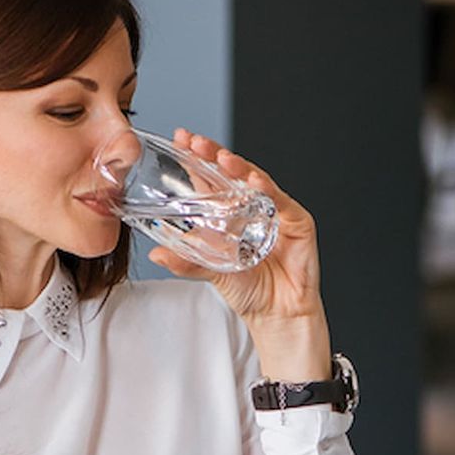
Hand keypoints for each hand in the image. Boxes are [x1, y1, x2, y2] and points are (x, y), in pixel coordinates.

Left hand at [146, 129, 331, 379]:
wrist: (276, 314)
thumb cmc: (249, 289)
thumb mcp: (210, 272)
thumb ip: (186, 261)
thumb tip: (156, 252)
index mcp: (230, 214)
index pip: (211, 179)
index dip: (197, 159)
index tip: (181, 140)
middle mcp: (253, 207)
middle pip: (232, 174)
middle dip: (214, 154)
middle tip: (195, 142)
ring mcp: (276, 212)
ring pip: (257, 182)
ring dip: (239, 168)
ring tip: (222, 158)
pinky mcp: (297, 223)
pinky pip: (282, 203)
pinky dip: (269, 191)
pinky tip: (255, 183)